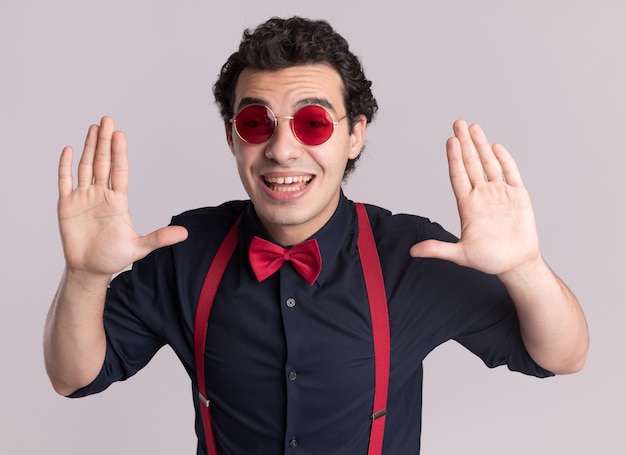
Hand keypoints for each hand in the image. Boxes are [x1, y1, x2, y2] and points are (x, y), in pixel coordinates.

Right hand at [57, 116, 187, 276]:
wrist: (89, 269)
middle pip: (103, 163)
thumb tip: (185, 234)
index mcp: (118, 201)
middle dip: (105, 142)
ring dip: (89, 147)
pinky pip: (65, 182)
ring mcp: (83, 198)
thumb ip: (159, 238)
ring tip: (94, 127)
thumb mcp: (139, 248)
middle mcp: (101, 195)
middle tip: (107, 120)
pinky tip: (69, 149)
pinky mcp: (66, 206)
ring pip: (86, 167)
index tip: (120, 135)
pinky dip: (65, 167)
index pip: (119, 171)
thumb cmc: (114, 258)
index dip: (119, 153)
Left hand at [410, 119, 540, 275]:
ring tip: (473, 127)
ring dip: (481, 145)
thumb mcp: (460, 255)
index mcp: (467, 205)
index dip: (454, 158)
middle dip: (465, 143)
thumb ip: (437, 249)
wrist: (516, 264)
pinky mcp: (518, 196)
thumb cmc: (489, 260)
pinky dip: (505, 159)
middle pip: (471, 163)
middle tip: (458, 123)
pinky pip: (511, 173)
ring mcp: (500, 194)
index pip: (458, 176)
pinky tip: (496, 146)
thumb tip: (412, 252)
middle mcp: (482, 195)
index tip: (450, 140)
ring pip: (489, 164)